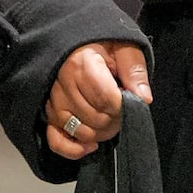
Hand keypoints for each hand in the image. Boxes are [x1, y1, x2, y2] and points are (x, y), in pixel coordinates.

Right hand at [44, 40, 151, 160]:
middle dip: (115, 121)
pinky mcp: (48, 114)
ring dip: (100, 134)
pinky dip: (72, 149)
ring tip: (110, 122)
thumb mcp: (125, 48)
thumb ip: (135, 71)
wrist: (77, 44)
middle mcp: (63, 82)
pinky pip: (55, 139)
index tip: (130, 103)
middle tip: (123, 113)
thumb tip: (143, 98)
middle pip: (94, 117)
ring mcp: (53, 101)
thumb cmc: (103, 46)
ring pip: (78, 130)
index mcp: (82, 63)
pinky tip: (90, 146)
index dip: (122, 107)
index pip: (104, 98)